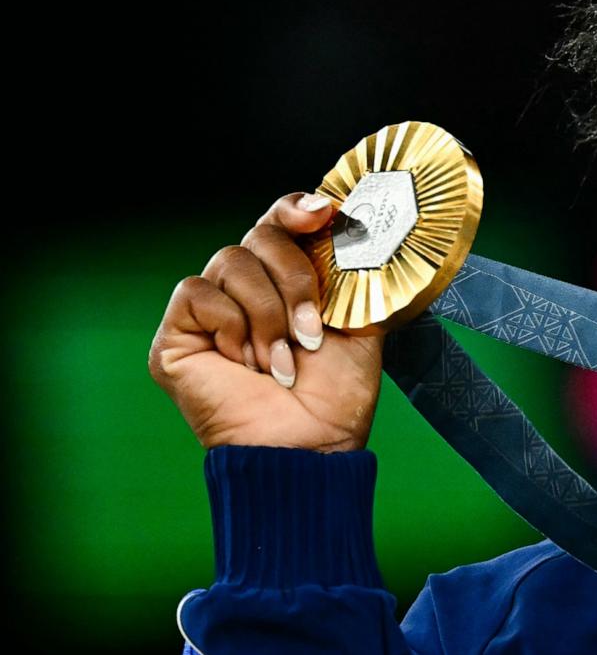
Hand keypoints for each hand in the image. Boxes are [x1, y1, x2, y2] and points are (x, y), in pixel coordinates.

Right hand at [148, 191, 384, 452]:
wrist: (310, 443)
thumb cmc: (337, 396)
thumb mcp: (361, 323)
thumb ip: (354, 276)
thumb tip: (357, 232)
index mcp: (289, 282)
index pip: (281, 222)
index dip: (296, 210)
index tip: (324, 214)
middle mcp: (247, 290)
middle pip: (260, 235)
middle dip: (294, 277)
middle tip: (311, 330)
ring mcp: (210, 311)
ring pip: (231, 261)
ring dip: (268, 313)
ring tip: (282, 360)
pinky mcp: (177, 334)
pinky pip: (198, 293)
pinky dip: (231, 325)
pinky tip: (245, 363)